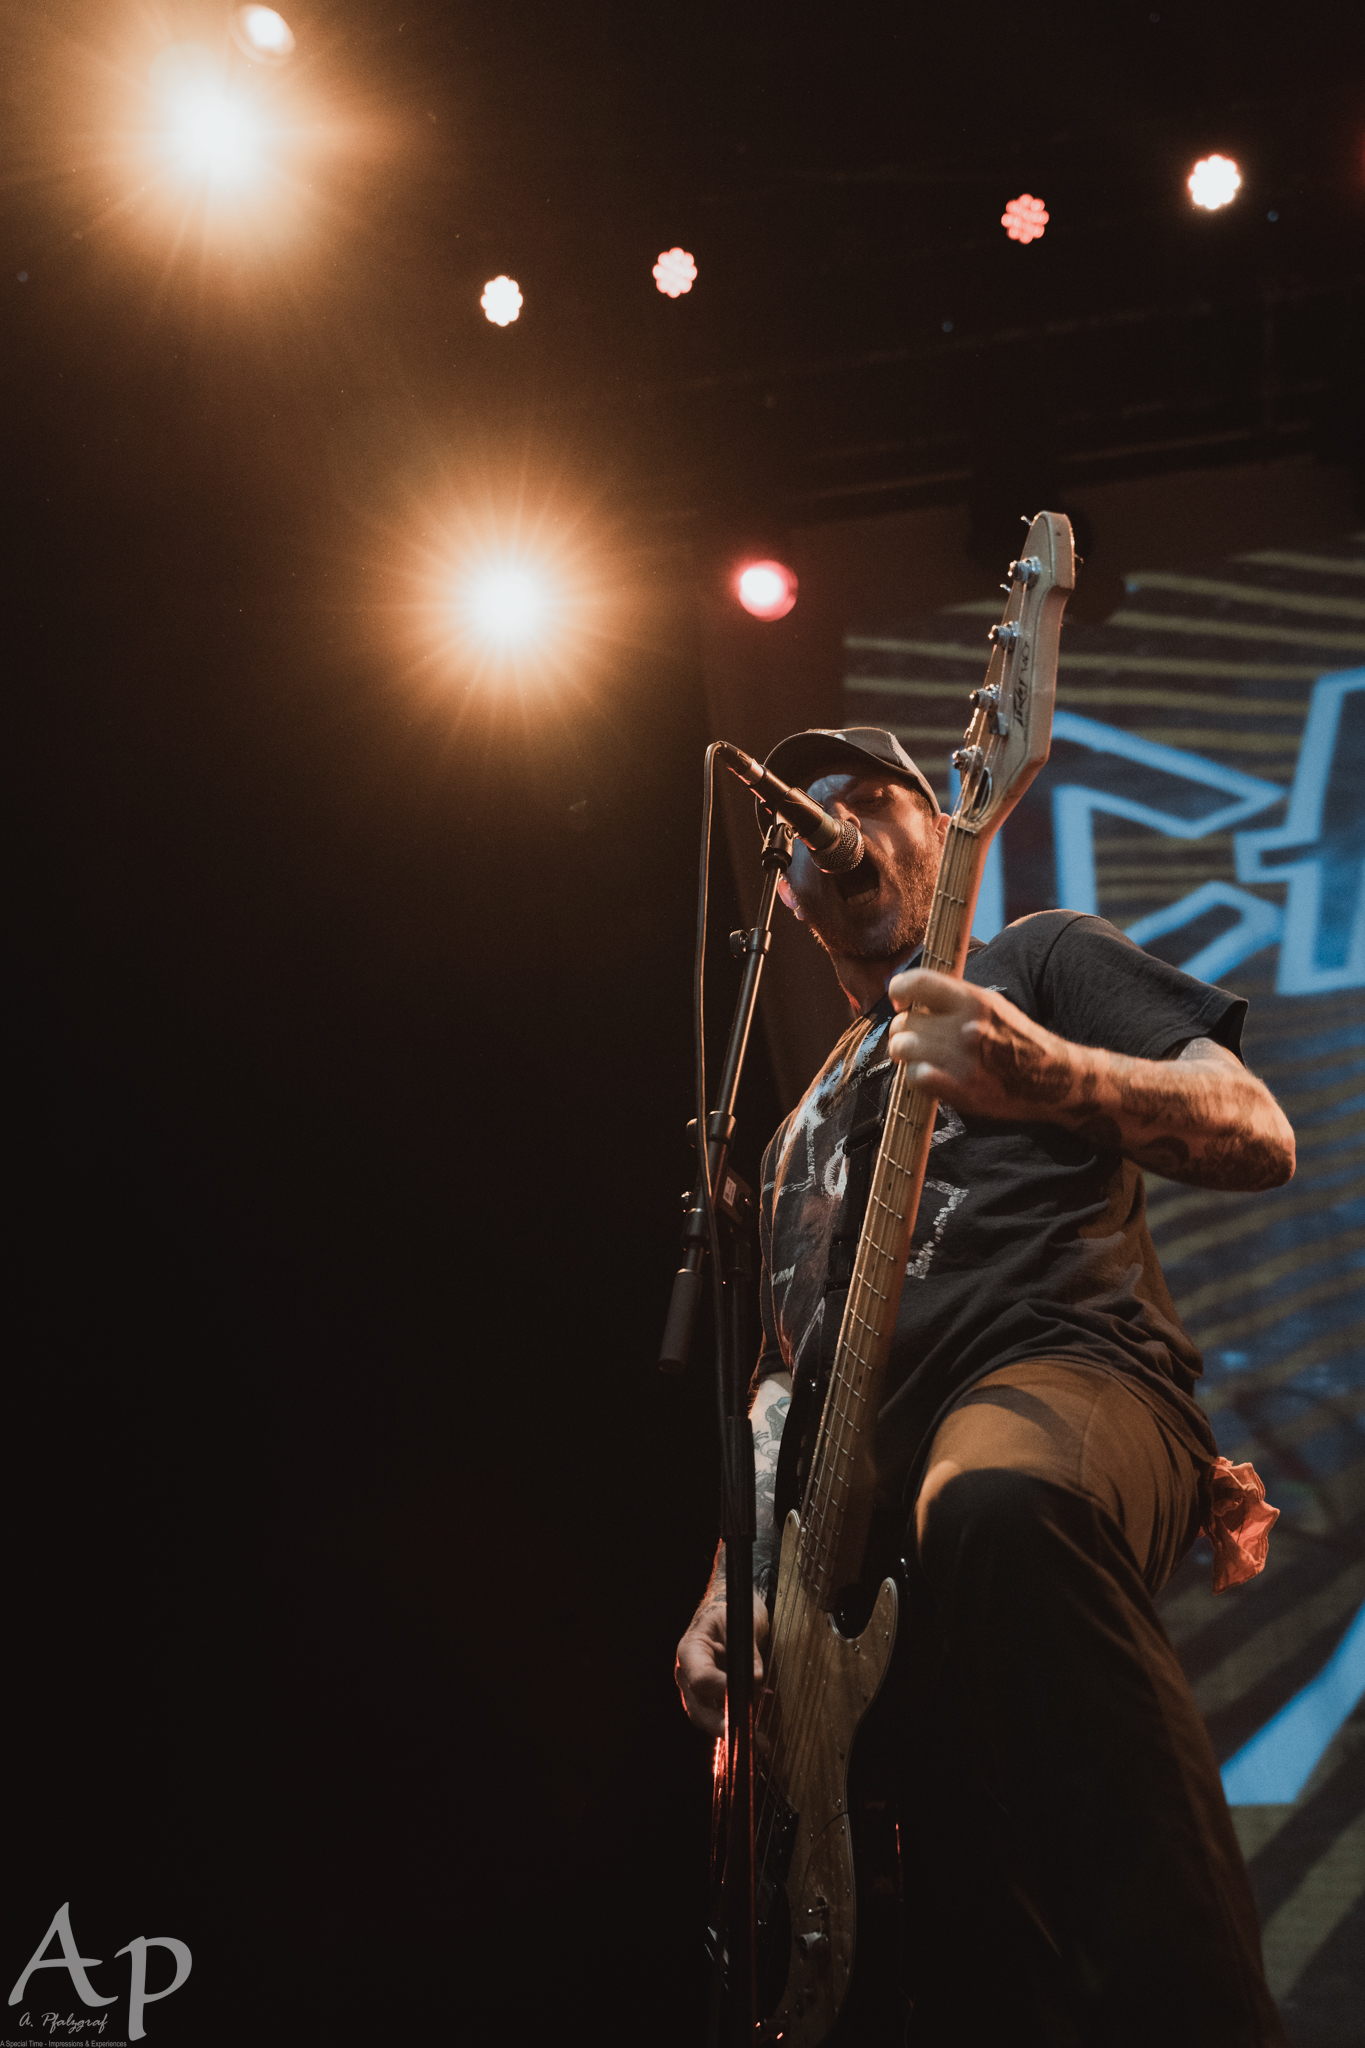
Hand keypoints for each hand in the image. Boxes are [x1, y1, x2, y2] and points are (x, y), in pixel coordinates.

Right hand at [675, 1592, 769, 1737]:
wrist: (727, 1607)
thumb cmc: (729, 1609)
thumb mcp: (741, 1622)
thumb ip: (748, 1652)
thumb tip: (756, 1680)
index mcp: (690, 1650)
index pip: (699, 1677)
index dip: (720, 1689)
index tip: (744, 1694)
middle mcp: (689, 1673)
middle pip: (698, 1709)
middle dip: (722, 1725)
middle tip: (747, 1736)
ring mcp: (697, 1688)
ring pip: (708, 1719)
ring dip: (732, 1732)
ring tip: (759, 1743)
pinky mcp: (712, 1696)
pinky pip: (720, 1716)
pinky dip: (736, 1727)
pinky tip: (756, 1738)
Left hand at [887, 967, 1087, 1122]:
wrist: (1053, 1079)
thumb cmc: (1018, 1042)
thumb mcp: (993, 1006)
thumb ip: (955, 999)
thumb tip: (913, 994)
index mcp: (974, 1000)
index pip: (917, 982)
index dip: (899, 990)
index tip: (901, 1002)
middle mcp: (967, 1025)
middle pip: (904, 1021)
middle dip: (903, 1031)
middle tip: (914, 1039)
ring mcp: (963, 1058)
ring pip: (903, 1047)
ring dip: (906, 1055)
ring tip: (918, 1058)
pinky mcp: (962, 1088)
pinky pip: (916, 1077)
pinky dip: (917, 1077)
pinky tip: (930, 1076)